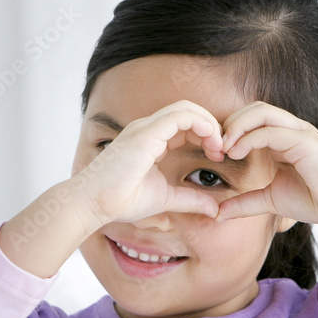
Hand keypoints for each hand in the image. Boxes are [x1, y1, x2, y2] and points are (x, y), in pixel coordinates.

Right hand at [75, 100, 226, 226]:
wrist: (95, 203)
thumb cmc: (122, 200)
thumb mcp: (167, 199)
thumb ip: (190, 200)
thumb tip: (214, 209)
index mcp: (152, 139)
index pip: (185, 123)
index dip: (207, 135)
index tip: (217, 156)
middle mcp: (148, 129)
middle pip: (189, 111)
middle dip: (211, 126)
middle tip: (221, 150)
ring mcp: (146, 128)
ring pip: (186, 109)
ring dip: (209, 123)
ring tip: (218, 147)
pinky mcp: (146, 134)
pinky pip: (180, 116)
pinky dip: (201, 124)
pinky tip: (211, 142)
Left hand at [215, 102, 317, 226]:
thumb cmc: (317, 200)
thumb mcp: (272, 200)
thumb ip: (246, 203)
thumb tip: (218, 214)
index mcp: (283, 139)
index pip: (252, 119)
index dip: (230, 131)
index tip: (214, 153)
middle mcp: (291, 130)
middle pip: (253, 108)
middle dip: (229, 123)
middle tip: (215, 148)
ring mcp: (299, 132)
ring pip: (261, 111)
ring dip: (237, 126)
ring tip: (224, 148)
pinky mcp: (305, 141)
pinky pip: (271, 131)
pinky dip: (249, 138)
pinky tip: (237, 153)